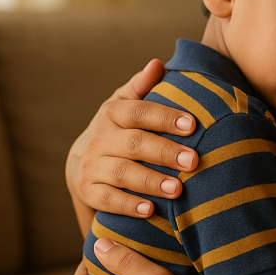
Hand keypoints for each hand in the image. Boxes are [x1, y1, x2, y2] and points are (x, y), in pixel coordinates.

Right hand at [66, 59, 199, 219]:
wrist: (83, 161)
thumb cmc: (119, 128)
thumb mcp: (126, 103)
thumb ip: (143, 85)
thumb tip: (157, 64)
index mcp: (113, 113)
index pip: (139, 112)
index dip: (165, 117)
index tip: (192, 125)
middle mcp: (99, 138)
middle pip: (134, 144)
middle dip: (165, 152)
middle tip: (193, 161)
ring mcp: (92, 166)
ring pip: (122, 173)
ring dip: (151, 182)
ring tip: (177, 189)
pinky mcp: (88, 191)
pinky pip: (107, 200)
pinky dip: (129, 205)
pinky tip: (151, 210)